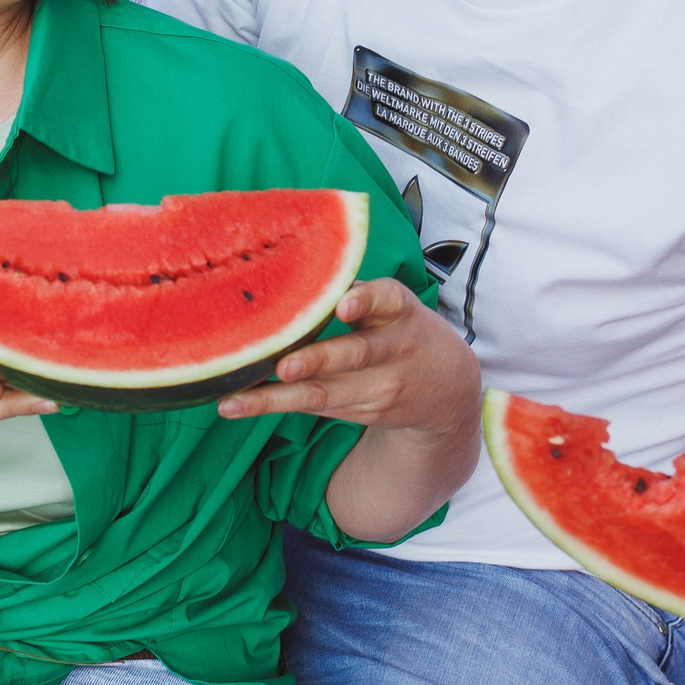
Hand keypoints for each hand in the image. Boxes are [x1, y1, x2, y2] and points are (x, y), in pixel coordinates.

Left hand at [214, 279, 479, 437]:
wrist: (449, 388)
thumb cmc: (402, 330)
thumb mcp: (393, 306)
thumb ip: (354, 292)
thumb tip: (286, 271)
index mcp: (398, 309)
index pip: (386, 299)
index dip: (365, 300)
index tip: (344, 304)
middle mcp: (393, 348)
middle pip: (354, 354)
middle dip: (317, 361)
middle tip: (283, 366)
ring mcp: (381, 387)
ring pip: (325, 393)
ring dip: (277, 398)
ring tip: (235, 401)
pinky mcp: (366, 412)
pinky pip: (316, 409)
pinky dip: (276, 406)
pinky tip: (238, 405)